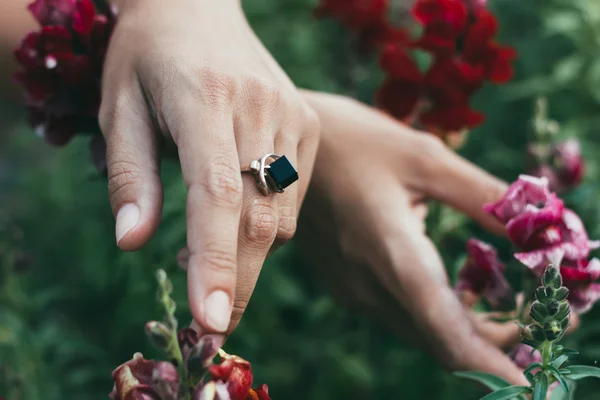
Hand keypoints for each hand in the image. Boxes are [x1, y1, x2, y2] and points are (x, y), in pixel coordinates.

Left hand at [100, 0, 318, 337]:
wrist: (199, 8)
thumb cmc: (147, 59)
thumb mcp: (118, 108)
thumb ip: (129, 176)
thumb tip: (134, 244)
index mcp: (204, 98)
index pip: (217, 192)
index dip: (216, 261)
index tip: (212, 319)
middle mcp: (261, 107)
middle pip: (258, 214)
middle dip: (238, 280)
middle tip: (213, 325)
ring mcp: (294, 114)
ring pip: (281, 211)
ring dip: (251, 253)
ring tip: (211, 259)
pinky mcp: (309, 124)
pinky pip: (294, 195)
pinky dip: (268, 223)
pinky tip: (239, 218)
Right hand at [296, 90, 528, 384]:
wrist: (278, 152)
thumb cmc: (354, 140)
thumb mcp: (426, 156)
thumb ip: (485, 196)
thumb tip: (539, 227)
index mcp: (390, 252)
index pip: (448, 332)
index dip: (493, 365)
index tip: (533, 383)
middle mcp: (368, 285)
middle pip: (439, 341)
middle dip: (495, 346)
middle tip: (542, 327)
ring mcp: (351, 290)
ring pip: (419, 332)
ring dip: (466, 334)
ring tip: (514, 315)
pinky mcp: (344, 285)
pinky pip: (398, 316)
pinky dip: (436, 319)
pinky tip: (460, 298)